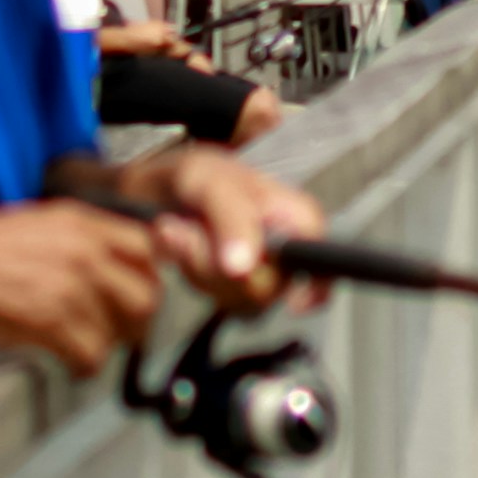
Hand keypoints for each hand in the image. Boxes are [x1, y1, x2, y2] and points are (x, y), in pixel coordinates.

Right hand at [0, 201, 163, 372]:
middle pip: (147, 293)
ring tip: (88, 350)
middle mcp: (85, 250)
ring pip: (124, 328)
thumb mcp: (37, 224)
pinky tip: (71, 365)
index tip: (136, 294)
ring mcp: (70, 285)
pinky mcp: (50, 321)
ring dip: (109, 345)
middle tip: (119, 332)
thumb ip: (78, 240)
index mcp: (82, 222)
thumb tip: (107, 265)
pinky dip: (86, 366)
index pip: (148, 249)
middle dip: (137, 319)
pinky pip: (92, 354)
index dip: (147, 277)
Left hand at [145, 145, 324, 310]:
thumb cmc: (193, 175)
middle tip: (190, 231)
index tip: (291, 302)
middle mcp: (284, 244)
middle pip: (270, 286)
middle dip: (218, 265)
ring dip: (199, 268)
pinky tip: (183, 247)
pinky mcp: (233, 285)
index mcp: (293, 214)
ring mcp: (259, 268)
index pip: (322, 258)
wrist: (155, 187)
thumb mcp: (209, 181)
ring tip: (183, 230)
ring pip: (241, 298)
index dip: (313, 286)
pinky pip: (219, 300)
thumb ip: (232, 219)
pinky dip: (192, 275)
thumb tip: (245, 267)